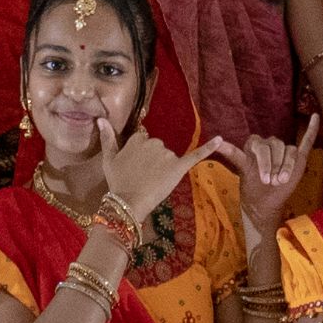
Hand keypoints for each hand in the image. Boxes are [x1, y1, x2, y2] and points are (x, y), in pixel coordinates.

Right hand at [97, 118, 221, 218]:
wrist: (128, 202)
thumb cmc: (117, 182)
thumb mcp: (108, 159)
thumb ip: (107, 138)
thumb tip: (101, 119)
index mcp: (138, 139)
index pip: (144, 142)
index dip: (141, 158)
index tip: (135, 169)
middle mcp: (153, 142)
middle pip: (159, 149)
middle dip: (154, 162)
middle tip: (143, 178)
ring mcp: (166, 154)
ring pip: (169, 157)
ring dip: (165, 168)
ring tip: (153, 183)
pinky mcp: (179, 166)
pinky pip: (195, 155)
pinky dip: (209, 148)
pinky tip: (220, 140)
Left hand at [219, 117, 319, 238]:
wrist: (264, 203)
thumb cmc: (252, 186)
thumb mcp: (242, 170)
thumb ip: (233, 154)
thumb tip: (216, 142)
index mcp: (255, 144)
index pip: (260, 144)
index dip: (264, 163)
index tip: (263, 180)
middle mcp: (270, 144)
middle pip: (275, 147)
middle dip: (274, 166)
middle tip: (272, 183)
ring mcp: (284, 151)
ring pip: (289, 151)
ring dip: (286, 166)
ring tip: (282, 181)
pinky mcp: (298, 158)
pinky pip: (306, 141)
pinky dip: (312, 129)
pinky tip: (315, 117)